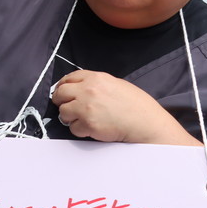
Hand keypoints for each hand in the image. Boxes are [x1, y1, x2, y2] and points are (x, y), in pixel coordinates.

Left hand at [52, 70, 198, 144]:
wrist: (146, 123)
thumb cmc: (136, 105)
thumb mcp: (116, 84)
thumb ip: (97, 84)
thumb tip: (82, 88)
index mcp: (95, 78)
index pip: (69, 78)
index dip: (63, 85)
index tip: (62, 91)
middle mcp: (88, 90)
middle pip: (60, 93)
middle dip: (60, 101)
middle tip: (66, 107)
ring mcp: (86, 107)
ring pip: (63, 112)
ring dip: (70, 117)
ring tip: (82, 119)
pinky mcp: (88, 124)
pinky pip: (73, 127)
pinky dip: (79, 129)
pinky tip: (90, 128)